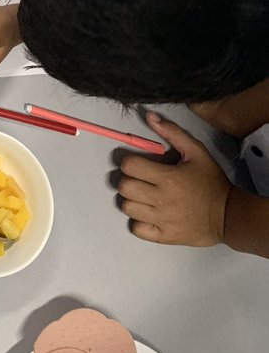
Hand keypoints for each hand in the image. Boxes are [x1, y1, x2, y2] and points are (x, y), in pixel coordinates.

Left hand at [118, 113, 231, 246]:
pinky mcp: (164, 236)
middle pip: (124, 187)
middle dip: (128, 180)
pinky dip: (138, 221)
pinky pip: (137, 229)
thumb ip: (172, 132)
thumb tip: (149, 116)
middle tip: (140, 180)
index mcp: (168, 177)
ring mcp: (162, 220)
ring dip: (132, 200)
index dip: (130, 162)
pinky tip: (148, 214)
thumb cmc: (211, 182)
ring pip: (127, 207)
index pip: (129, 166)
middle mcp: (162, 199)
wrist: (228, 215)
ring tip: (144, 197)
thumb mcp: (197, 152)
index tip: (139, 164)